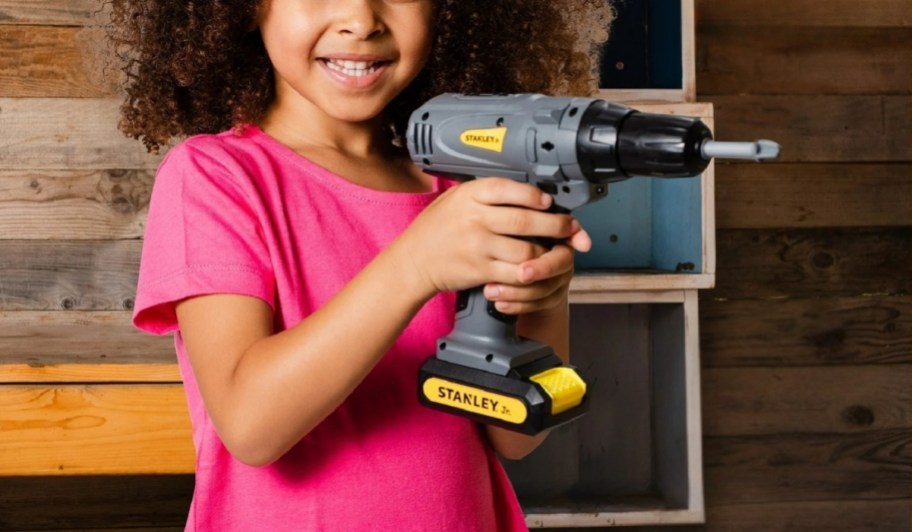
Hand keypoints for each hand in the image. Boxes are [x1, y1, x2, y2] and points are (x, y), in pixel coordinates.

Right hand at [396, 178, 588, 299]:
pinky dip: (530, 272)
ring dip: (547, 252)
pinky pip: (515, 272)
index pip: (509, 189)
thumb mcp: (455, 199)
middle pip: (526, 220)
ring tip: (555, 249)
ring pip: (526, 250)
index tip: (549, 201)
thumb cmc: (436, 229)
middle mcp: (475, 219)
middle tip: (569, 227)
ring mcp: (478, 246)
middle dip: (556, 225)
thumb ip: (486, 194)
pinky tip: (535, 268)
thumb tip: (529, 193)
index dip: (535, 195)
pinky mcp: (480, 270)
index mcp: (470, 195)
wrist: (412, 261)